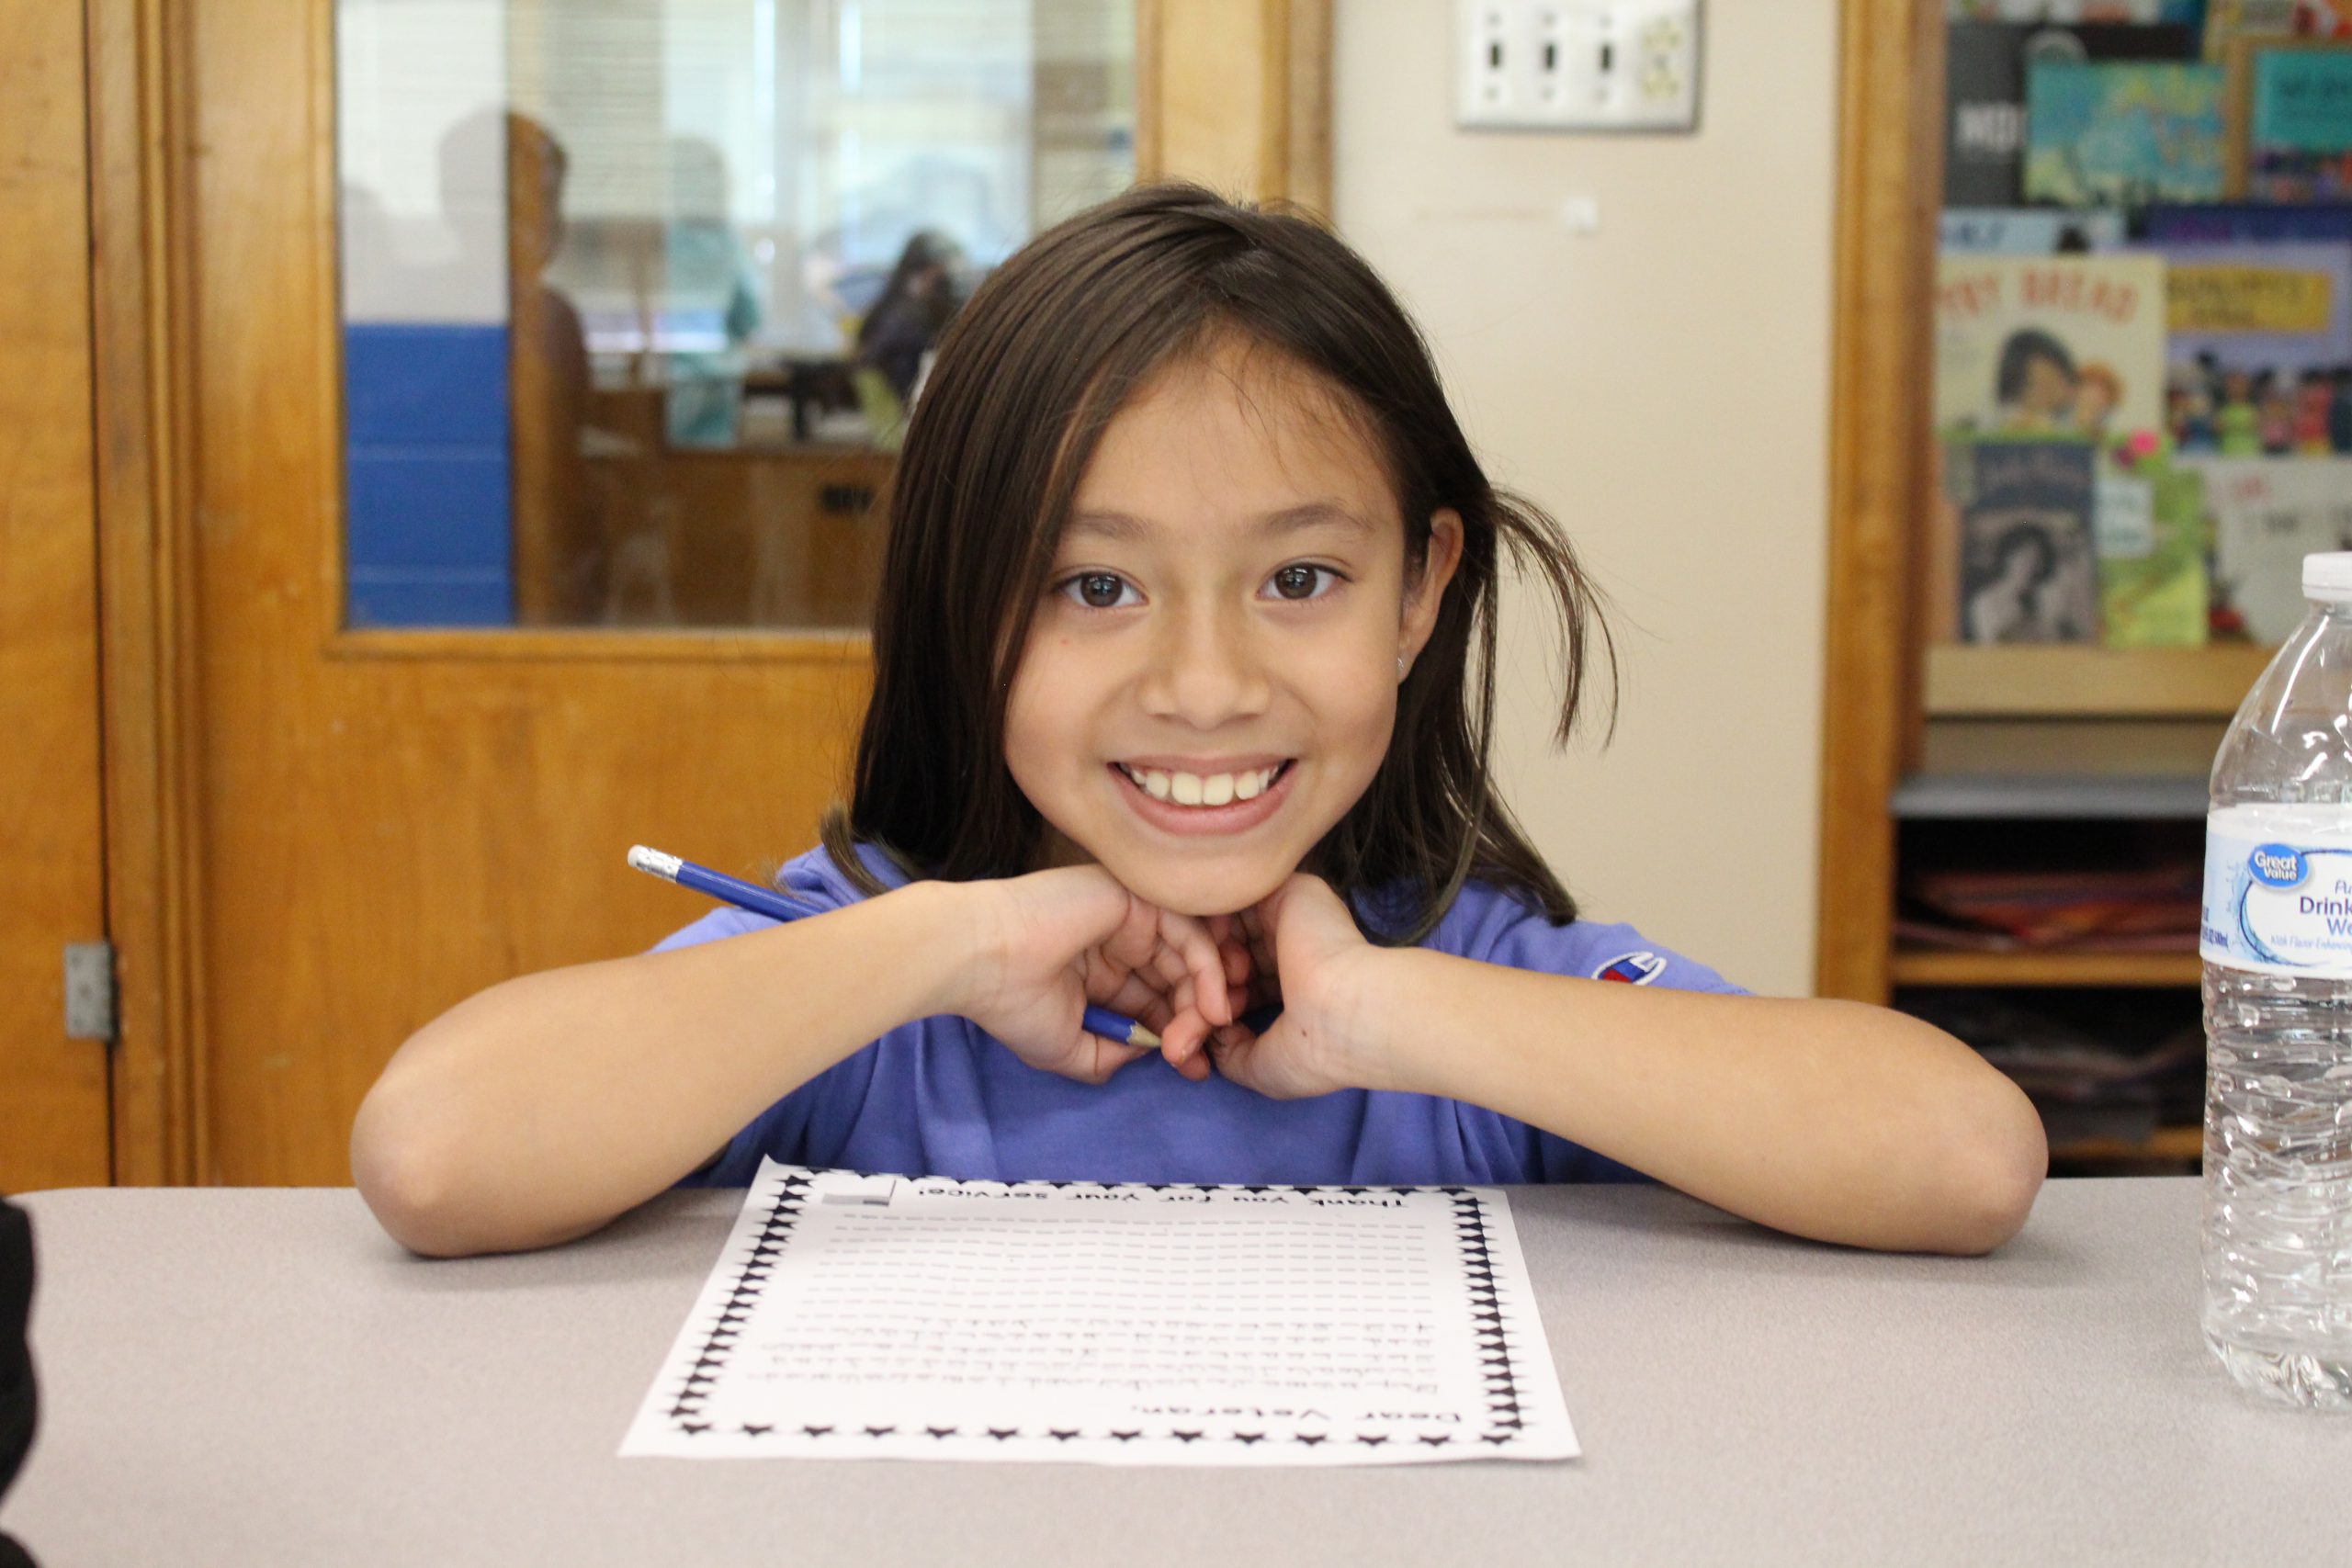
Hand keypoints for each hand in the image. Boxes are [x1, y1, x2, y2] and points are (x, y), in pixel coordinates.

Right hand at [952, 867, 1234, 1084]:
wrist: (980, 960)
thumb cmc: (1010, 1004)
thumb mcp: (1068, 1050)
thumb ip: (1111, 1056)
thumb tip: (1152, 1051)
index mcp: (1104, 973)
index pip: (1160, 1001)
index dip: (1182, 1035)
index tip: (1194, 1070)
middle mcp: (1121, 942)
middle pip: (1181, 980)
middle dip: (1198, 1022)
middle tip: (1200, 1058)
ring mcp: (1130, 917)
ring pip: (1192, 956)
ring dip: (1208, 998)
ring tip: (1209, 1031)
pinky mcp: (1136, 898)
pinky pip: (1190, 932)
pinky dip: (1208, 969)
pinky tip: (1210, 1006)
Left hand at [1174, 874, 1392, 1098]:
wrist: (1347, 1015)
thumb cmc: (1316, 1051)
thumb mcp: (1265, 1066)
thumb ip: (1231, 1053)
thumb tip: (1204, 1040)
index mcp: (1299, 983)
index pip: (1243, 981)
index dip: (1217, 1001)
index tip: (1214, 1027)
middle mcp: (1297, 946)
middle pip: (1232, 950)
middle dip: (1209, 979)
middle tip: (1207, 1006)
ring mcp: (1294, 916)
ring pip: (1230, 923)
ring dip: (1209, 953)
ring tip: (1212, 982)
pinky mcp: (1290, 891)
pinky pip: (1236, 896)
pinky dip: (1215, 922)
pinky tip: (1209, 950)